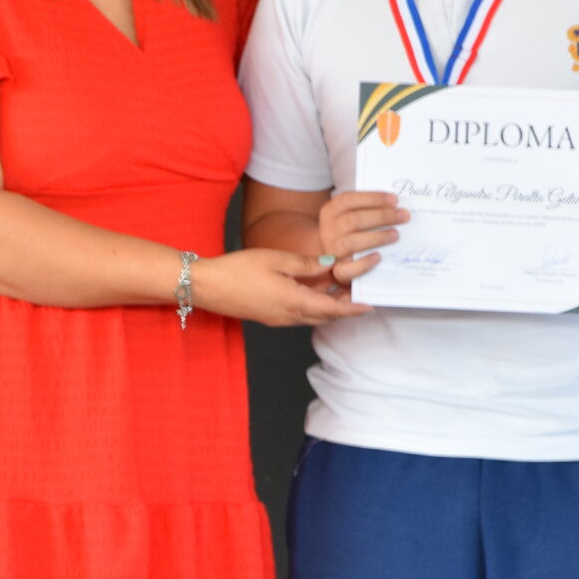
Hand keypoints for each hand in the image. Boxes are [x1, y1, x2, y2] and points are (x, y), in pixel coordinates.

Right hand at [192, 247, 368, 328]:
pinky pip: (300, 314)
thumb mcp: (276, 259)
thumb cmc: (238, 270)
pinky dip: (314, 307)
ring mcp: (279, 319)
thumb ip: (306, 264)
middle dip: (346, 309)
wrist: (207, 286)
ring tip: (343, 293)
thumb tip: (331, 263)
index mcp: (293, 301)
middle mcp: (289, 316)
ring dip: (330, 308)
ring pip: (313, 316)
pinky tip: (315, 293)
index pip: (333, 309)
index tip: (370, 305)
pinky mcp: (270, 316)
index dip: (353, 308)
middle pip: (326, 316)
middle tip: (361, 297)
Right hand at [317, 189, 406, 286]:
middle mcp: (328, 230)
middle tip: (403, 216)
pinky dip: (364, 263)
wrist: (330, 259)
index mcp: (330, 211)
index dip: (373, 198)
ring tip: (395, 234)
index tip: (394, 200)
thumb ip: (366, 208)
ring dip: (377, 237)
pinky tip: (378, 257)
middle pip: (353, 220)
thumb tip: (395, 206)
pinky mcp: (337, 271)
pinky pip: (347, 269)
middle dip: (382, 216)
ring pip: (351, 242)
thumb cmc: (347, 232)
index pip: (349, 200)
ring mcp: (332, 251)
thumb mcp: (349, 215)